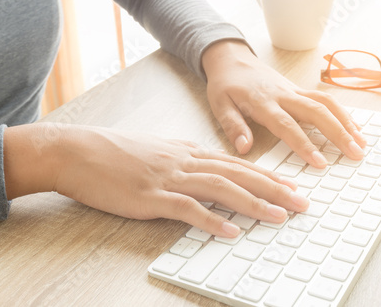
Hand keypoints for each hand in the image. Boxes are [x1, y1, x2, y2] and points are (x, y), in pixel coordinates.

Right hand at [4, 124, 308, 236]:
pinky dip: (212, 220)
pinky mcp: (151, 196)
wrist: (78, 151)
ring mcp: (169, 178)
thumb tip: (206, 168)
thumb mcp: (157, 150)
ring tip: (280, 215)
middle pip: (238, 174)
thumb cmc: (116, 152)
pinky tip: (231, 231)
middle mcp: (185, 162)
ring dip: (253, 203)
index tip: (290, 186)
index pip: (236, 164)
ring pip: (221, 189)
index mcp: (187, 152)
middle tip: (301, 202)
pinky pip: (187, 209)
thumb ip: (183, 158)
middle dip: (274, 188)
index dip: (266, 175)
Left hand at [202, 40, 366, 167]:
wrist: (232, 59)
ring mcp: (294, 90)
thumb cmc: (226, 85)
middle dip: (338, 133)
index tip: (320, 162)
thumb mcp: (220, 105)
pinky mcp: (299, 89)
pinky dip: (342, 113)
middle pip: (316, 112)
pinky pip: (325, 99)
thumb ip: (233, 126)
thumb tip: (245, 148)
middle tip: (355, 154)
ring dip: (346, 122)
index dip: (304, 144)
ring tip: (362, 143)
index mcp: (263, 102)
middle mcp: (283, 94)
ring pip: (326, 103)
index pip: (287, 125)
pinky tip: (354, 127)